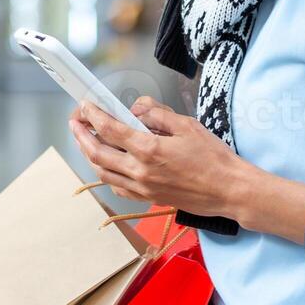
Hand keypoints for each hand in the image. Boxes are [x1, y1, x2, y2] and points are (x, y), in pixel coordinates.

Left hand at [68, 96, 250, 219]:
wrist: (228, 190)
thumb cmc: (213, 157)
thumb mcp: (187, 125)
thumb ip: (158, 114)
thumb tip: (137, 109)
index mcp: (149, 149)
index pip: (110, 129)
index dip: (93, 115)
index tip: (85, 105)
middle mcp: (140, 171)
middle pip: (97, 153)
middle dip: (81, 136)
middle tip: (75, 122)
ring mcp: (143, 188)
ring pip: (103, 172)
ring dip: (89, 156)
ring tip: (86, 141)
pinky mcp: (149, 198)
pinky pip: (118, 187)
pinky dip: (107, 174)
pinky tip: (108, 165)